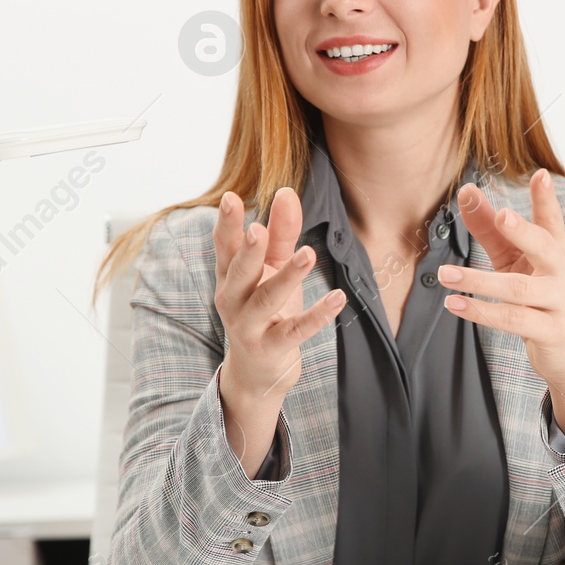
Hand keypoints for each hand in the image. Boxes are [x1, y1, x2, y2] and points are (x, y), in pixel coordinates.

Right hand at [212, 187, 345, 462]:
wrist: (256, 372)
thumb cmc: (264, 310)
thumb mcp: (271, 270)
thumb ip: (280, 233)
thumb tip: (287, 192)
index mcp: (230, 277)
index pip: (225, 247)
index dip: (227, 224)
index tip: (230, 198)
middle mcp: (234, 300)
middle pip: (240, 273)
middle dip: (249, 252)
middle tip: (258, 230)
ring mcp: (251, 327)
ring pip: (266, 300)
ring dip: (287, 278)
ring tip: (308, 255)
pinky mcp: (273, 347)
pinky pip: (296, 331)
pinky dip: (317, 315)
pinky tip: (338, 298)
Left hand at [437, 169, 564, 389]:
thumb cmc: (540, 298)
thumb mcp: (515, 262)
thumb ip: (492, 230)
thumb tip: (466, 193)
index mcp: (558, 251)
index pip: (552, 220)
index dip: (547, 198)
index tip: (540, 175)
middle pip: (545, 247)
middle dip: (523, 231)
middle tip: (501, 215)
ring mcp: (562, 303)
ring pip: (519, 289)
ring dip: (479, 282)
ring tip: (445, 274)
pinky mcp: (552, 332)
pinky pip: (514, 320)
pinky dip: (482, 312)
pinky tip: (455, 304)